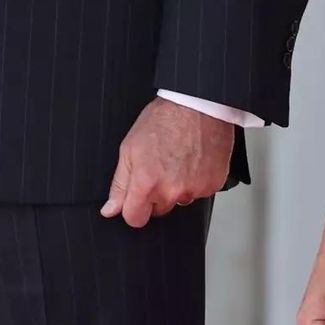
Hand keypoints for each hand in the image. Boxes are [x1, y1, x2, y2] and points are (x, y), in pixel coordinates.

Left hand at [101, 97, 231, 225]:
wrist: (198, 105)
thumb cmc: (164, 120)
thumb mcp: (129, 148)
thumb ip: (120, 184)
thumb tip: (111, 209)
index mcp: (147, 183)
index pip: (135, 219)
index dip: (133, 208)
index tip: (136, 198)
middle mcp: (171, 191)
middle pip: (159, 210)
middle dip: (156, 194)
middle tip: (160, 166)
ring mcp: (195, 189)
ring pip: (180, 200)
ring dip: (178, 187)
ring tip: (179, 159)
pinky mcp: (213, 184)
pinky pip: (200, 192)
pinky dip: (197, 180)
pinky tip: (194, 160)